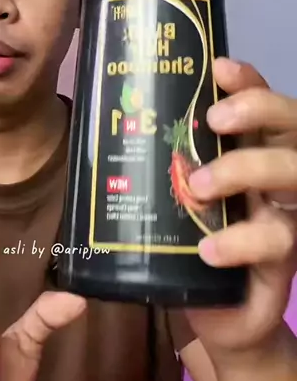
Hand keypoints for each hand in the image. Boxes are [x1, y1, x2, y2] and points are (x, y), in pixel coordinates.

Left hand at [185, 58, 296, 356]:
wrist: (214, 313)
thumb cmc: (187, 240)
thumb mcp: (171, 193)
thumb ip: (157, 159)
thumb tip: (102, 117)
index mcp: (250, 148)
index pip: (261, 101)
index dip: (247, 79)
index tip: (217, 67)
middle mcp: (276, 172)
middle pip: (292, 125)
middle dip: (257, 109)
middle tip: (213, 118)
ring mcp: (285, 212)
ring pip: (293, 174)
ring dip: (245, 169)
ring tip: (198, 186)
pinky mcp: (284, 257)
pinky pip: (277, 240)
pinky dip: (239, 241)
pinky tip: (208, 249)